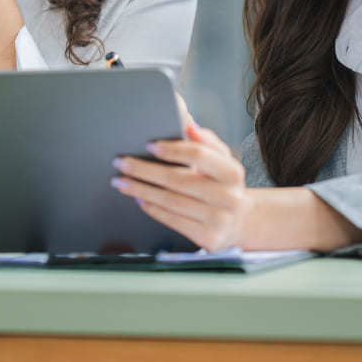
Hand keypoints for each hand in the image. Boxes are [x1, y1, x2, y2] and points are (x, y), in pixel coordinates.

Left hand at [112, 122, 248, 251]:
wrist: (239, 222)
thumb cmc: (223, 184)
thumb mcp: (221, 161)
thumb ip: (205, 141)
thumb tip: (188, 124)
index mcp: (233, 172)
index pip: (198, 154)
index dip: (172, 149)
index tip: (149, 145)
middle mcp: (229, 197)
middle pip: (178, 179)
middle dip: (144, 170)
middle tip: (121, 163)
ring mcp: (218, 219)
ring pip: (170, 201)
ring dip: (141, 190)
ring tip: (121, 182)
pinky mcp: (207, 238)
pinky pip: (172, 220)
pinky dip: (152, 209)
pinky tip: (139, 199)